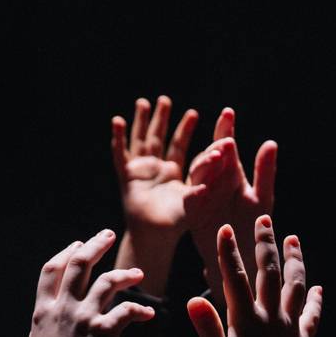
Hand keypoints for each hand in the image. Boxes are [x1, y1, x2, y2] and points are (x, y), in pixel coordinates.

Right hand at [19, 232, 154, 336]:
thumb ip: (44, 329)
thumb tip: (45, 323)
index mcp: (42, 312)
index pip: (51, 270)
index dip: (66, 253)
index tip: (78, 244)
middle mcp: (61, 309)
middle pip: (79, 264)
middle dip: (95, 245)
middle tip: (108, 234)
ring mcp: (82, 320)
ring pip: (107, 281)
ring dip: (125, 273)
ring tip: (139, 273)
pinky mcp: (103, 334)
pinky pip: (127, 311)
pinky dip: (140, 310)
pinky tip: (150, 315)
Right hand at [111, 95, 198, 234]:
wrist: (155, 236)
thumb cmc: (177, 224)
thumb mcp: (193, 202)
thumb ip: (204, 181)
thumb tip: (217, 161)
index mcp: (174, 172)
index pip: (181, 146)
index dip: (186, 130)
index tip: (194, 114)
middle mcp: (157, 169)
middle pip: (159, 138)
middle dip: (163, 119)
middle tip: (166, 100)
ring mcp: (141, 171)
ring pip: (141, 140)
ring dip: (142, 122)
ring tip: (143, 102)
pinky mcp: (127, 176)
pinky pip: (121, 153)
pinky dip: (119, 138)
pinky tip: (118, 121)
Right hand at [184, 107, 277, 287]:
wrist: (245, 258)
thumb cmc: (254, 227)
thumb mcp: (262, 197)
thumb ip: (264, 171)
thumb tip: (271, 142)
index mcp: (230, 172)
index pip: (225, 145)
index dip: (225, 128)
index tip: (228, 112)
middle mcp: (213, 180)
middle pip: (209, 156)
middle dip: (215, 147)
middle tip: (226, 141)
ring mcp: (201, 195)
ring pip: (197, 174)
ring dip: (205, 165)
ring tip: (216, 158)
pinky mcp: (192, 213)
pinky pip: (190, 201)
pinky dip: (195, 195)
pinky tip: (203, 189)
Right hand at [187, 218, 322, 336]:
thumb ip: (207, 328)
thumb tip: (193, 299)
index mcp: (246, 320)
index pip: (237, 278)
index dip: (230, 252)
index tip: (227, 228)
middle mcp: (271, 317)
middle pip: (270, 273)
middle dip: (266, 244)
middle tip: (265, 218)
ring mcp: (289, 327)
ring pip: (295, 287)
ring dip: (296, 261)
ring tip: (294, 239)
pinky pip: (311, 317)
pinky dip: (316, 302)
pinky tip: (319, 290)